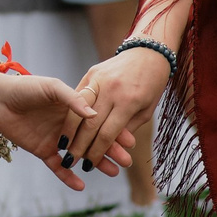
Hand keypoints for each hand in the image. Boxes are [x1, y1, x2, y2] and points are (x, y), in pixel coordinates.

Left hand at [0, 71, 124, 191]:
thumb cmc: (25, 87)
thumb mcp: (52, 88)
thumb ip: (73, 100)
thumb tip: (95, 116)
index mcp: (73, 108)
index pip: (99, 122)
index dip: (115, 130)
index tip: (130, 141)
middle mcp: (68, 125)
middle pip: (94, 140)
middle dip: (111, 150)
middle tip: (126, 160)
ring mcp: (57, 139)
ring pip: (80, 155)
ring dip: (95, 163)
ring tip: (113, 172)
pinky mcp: (43, 151)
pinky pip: (58, 167)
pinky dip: (68, 177)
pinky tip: (82, 185)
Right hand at [73, 45, 176, 174]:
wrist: (149, 51)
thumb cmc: (152, 84)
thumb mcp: (146, 110)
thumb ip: (126, 127)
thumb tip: (109, 147)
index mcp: (128, 101)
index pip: (106, 133)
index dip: (97, 152)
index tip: (90, 164)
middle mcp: (111, 90)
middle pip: (90, 123)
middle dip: (79, 145)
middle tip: (71, 160)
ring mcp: (99, 79)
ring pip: (78, 108)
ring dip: (69, 129)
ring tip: (63, 145)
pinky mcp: (92, 73)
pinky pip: (77, 94)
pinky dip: (71, 111)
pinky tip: (66, 123)